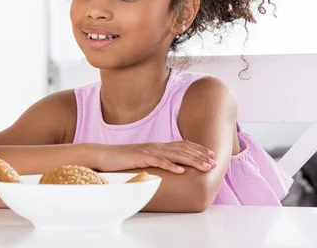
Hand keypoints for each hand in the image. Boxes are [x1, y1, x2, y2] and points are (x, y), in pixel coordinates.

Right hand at [95, 141, 216, 173]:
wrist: (102, 155)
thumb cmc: (121, 159)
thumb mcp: (141, 158)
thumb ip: (154, 160)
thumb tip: (168, 166)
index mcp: (156, 146)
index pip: (181, 144)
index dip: (197, 148)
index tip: (211, 154)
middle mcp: (155, 146)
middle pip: (182, 149)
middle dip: (200, 156)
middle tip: (214, 162)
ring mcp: (148, 151)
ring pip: (174, 155)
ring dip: (192, 161)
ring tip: (205, 167)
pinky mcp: (140, 157)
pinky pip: (158, 161)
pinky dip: (171, 166)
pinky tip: (181, 171)